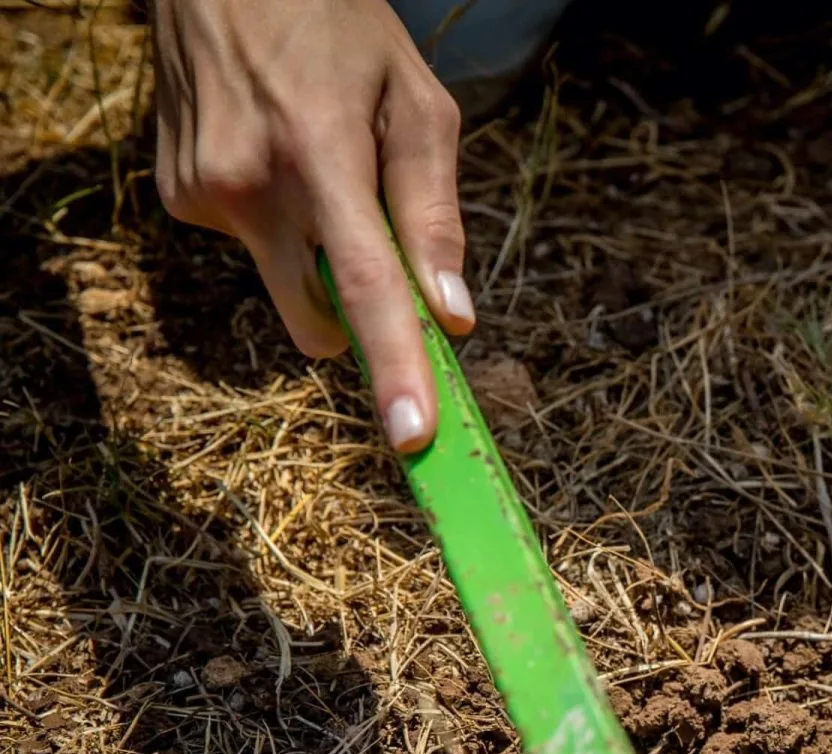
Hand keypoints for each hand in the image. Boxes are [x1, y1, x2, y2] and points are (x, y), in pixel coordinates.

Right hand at [154, 0, 472, 450]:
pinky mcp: (179, 199)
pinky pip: (257, 251)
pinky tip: (279, 156)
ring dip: (320, 254)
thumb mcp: (416, 100)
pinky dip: (282, 225)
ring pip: (291, 287)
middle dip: (361, 316)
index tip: (411, 434)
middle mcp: (248, 183)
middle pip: (322, 318)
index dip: (393, 365)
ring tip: (320, 162)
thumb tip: (452, 315)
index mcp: (319, 151)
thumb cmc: (338, 27)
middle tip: (386, 250)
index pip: (364, 284)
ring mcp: (203, 195)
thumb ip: (433, 211)